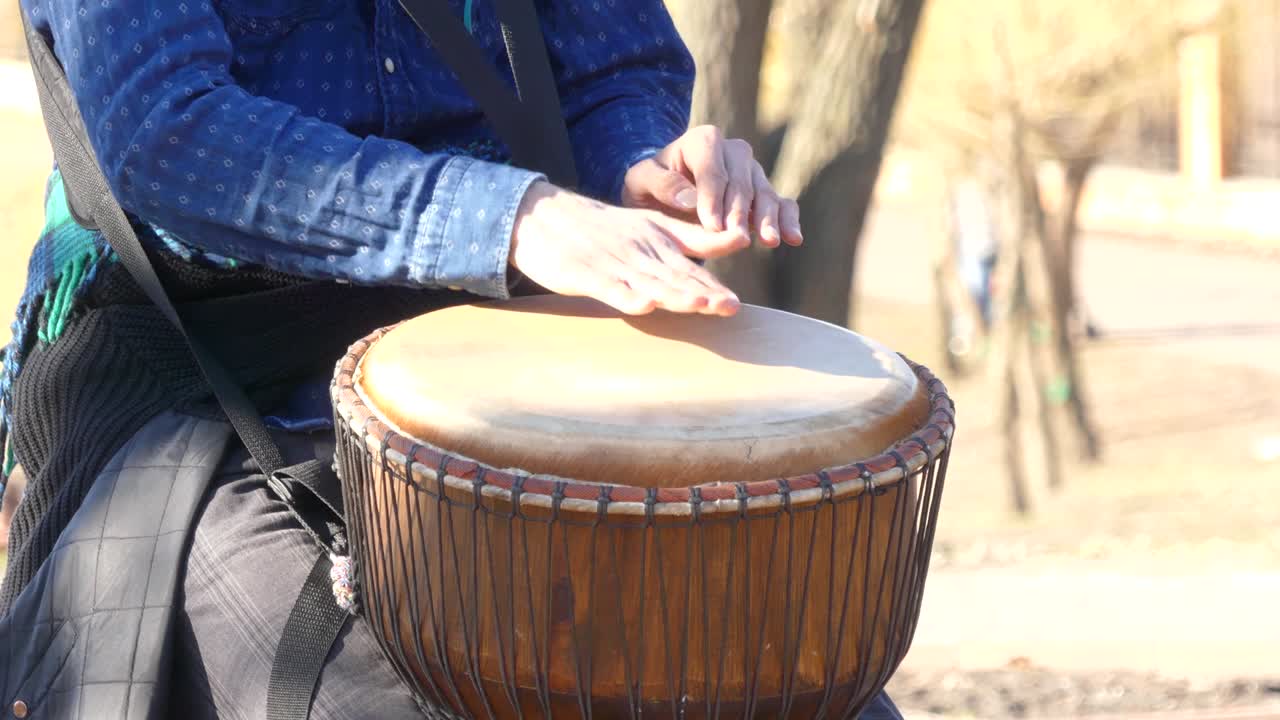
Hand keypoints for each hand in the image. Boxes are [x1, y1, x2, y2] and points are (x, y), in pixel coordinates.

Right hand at [510, 181, 746, 315]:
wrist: (543, 217)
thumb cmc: (604, 229)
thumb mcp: (652, 226)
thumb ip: (694, 238)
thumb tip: (741, 239)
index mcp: (657, 240)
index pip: (689, 267)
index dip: (711, 285)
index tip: (734, 303)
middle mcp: (638, 250)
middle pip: (673, 275)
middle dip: (701, 292)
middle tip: (728, 306)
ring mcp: (611, 261)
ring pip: (646, 281)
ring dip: (672, 295)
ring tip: (697, 306)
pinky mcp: (582, 272)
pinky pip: (606, 286)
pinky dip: (625, 296)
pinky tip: (643, 305)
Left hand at [621, 125, 802, 247]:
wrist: (662, 193)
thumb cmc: (648, 185)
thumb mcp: (640, 180)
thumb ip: (661, 184)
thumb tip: (690, 200)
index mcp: (704, 140)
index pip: (713, 170)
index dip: (714, 198)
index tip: (711, 226)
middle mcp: (733, 151)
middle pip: (742, 182)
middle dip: (739, 212)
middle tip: (736, 238)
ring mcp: (752, 172)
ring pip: (764, 192)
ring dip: (768, 218)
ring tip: (769, 241)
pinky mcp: (763, 193)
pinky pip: (782, 203)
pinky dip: (789, 219)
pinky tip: (793, 238)